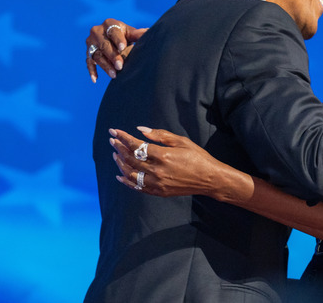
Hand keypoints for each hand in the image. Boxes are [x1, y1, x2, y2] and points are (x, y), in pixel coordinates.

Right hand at [86, 18, 147, 81]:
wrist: (114, 37)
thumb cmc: (124, 35)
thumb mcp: (130, 33)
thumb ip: (138, 34)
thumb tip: (149, 32)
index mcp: (109, 24)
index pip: (113, 32)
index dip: (118, 40)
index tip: (123, 48)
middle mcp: (97, 31)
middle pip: (104, 45)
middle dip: (112, 56)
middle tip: (120, 66)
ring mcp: (91, 43)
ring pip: (97, 55)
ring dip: (105, 66)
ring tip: (114, 75)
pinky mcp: (88, 52)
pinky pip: (88, 62)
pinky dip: (92, 71)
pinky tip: (95, 79)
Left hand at [109, 126, 241, 198]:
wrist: (210, 179)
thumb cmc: (198, 157)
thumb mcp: (182, 141)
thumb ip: (160, 135)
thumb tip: (141, 130)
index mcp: (163, 156)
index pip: (136, 145)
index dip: (123, 137)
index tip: (114, 131)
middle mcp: (157, 171)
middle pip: (131, 159)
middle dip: (119, 148)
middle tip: (112, 140)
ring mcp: (157, 183)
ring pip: (131, 173)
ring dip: (121, 163)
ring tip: (115, 154)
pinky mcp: (159, 192)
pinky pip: (137, 187)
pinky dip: (127, 181)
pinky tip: (120, 175)